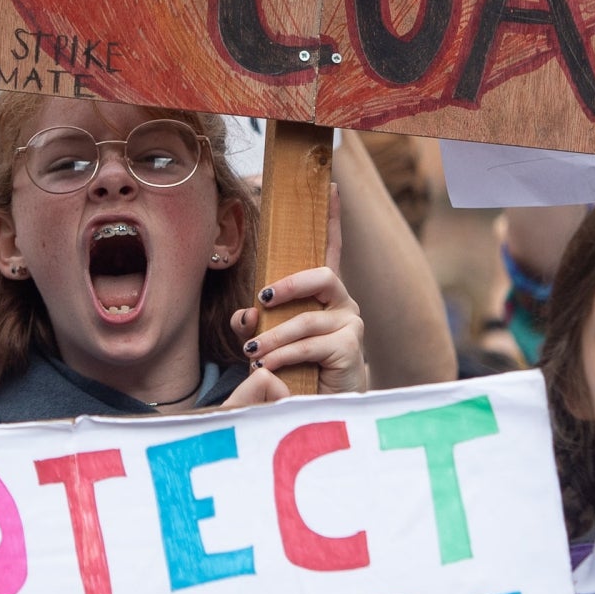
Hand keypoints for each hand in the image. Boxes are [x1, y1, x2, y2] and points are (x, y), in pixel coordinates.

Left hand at [226, 188, 366, 400]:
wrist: (323, 407)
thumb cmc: (296, 368)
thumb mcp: (269, 339)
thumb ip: (255, 323)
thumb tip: (243, 316)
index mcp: (325, 294)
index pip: (331, 249)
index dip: (333, 218)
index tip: (331, 186)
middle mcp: (343, 302)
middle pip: (322, 275)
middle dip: (289, 285)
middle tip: (261, 300)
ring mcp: (351, 323)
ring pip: (306, 319)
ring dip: (273, 337)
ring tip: (252, 354)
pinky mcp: (351, 347)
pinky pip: (310, 344)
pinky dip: (284, 355)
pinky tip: (269, 367)